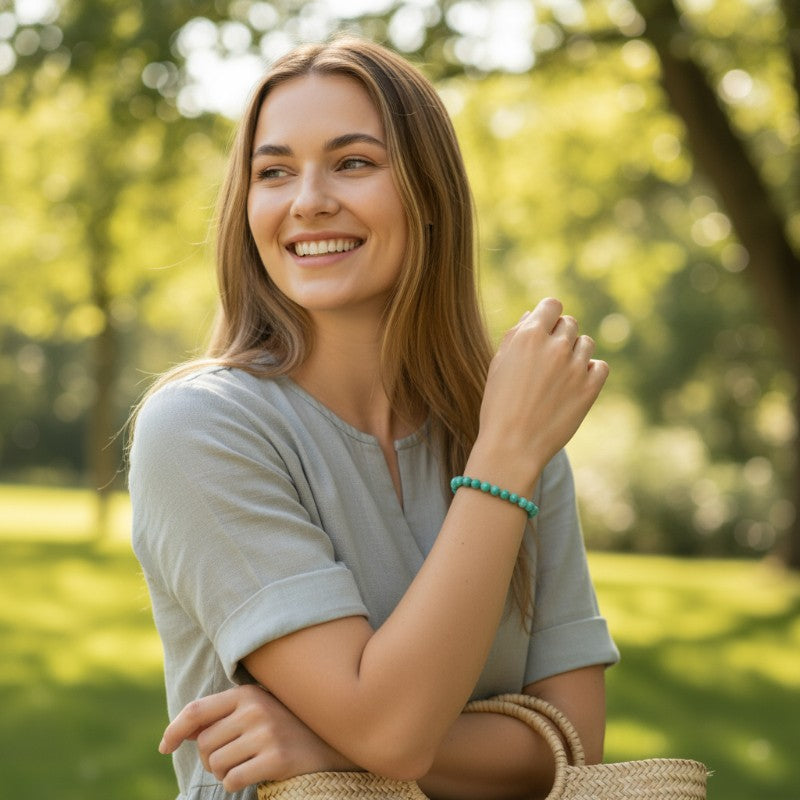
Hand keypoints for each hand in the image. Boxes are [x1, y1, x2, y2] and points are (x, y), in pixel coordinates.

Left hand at [159, 684, 357, 791]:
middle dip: (211, 758)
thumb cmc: (286, 727)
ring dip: (225, 772)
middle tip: (235, 756)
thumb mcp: (257, 710)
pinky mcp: (276, 758)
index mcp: (247, 693)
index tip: (165, 746)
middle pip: (204, 745)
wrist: (331, 742)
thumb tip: (183, 731)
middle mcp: (255, 709)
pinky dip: (238, 783)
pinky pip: (233, 780)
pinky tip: (258, 773)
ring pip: (217, 765)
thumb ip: (224, 714)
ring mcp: (267, 733)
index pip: (197, 710)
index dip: (174, 730)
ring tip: (249, 762)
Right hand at [476, 298, 607, 485]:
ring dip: (575, 353)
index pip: (552, 305)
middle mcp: (554, 347)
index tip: (544, 330)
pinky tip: (575, 384)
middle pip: (570, 323)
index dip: (548, 316)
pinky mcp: (589, 389)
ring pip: (586, 343)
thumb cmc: (498, 406)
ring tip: (559, 376)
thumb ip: (516, 335)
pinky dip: (591, 372)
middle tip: (547, 361)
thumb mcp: (498, 365)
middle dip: (560, 336)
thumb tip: (532, 315)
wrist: (511, 447)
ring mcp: (574, 367)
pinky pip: (600, 366)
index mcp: (529, 336)